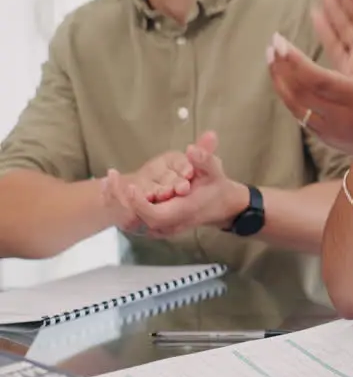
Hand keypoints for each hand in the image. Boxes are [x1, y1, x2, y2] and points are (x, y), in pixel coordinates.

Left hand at [105, 132, 248, 236]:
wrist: (223, 206)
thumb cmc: (218, 187)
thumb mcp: (215, 171)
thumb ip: (205, 160)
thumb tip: (192, 149)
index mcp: (181, 212)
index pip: (155, 214)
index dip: (140, 204)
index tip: (131, 187)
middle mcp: (168, 224)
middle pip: (136, 219)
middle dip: (120, 201)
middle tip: (108, 179)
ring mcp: (160, 227)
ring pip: (131, 220)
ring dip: (116, 202)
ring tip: (105, 182)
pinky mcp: (155, 224)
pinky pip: (133, 218)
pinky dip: (120, 205)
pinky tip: (110, 189)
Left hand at [268, 0, 352, 164]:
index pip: (317, 78)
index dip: (294, 60)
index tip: (279, 40)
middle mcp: (340, 116)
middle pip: (299, 91)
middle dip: (281, 67)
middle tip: (272, 45)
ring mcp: (330, 130)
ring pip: (294, 105)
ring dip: (279, 82)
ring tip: (272, 60)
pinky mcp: (326, 138)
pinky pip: (300, 117)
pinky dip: (289, 97)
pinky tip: (285, 81)